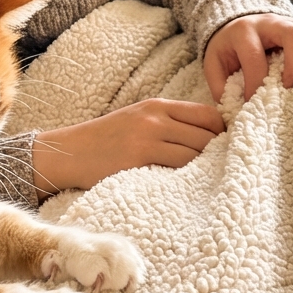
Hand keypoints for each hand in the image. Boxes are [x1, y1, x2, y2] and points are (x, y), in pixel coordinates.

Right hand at [31, 98, 224, 198]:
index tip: (224, 149)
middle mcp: (155, 118)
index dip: (222, 133)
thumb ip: (167, 123)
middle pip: (208, 135)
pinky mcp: (138, 160)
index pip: (208, 115)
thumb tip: (208, 138)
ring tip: (208, 181)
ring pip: (197, 153)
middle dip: (219, 153)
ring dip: (206, 168)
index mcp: (157, 105)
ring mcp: (147, 138)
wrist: (68, 152)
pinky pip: (178, 169)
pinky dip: (188, 178)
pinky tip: (189, 187)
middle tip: (222, 170)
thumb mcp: (136, 119)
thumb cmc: (104, 141)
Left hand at [203, 14, 292, 103]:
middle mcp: (270, 22)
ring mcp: (291, 22)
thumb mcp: (214, 66)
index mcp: (243, 32)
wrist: (233, 24)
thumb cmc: (227, 50)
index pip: (254, 57)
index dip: (256, 83)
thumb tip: (237, 115)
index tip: (257, 105)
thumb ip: (222, 88)